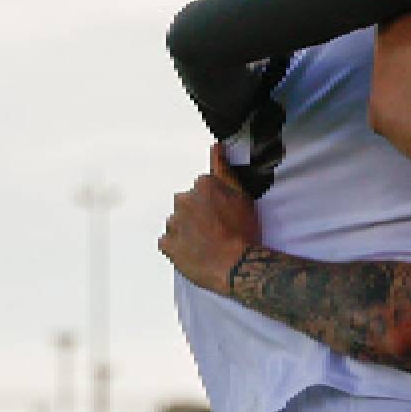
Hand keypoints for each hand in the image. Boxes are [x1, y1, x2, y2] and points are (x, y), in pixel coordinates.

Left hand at [159, 146, 262, 295]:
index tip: (224, 212)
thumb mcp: (243, 196)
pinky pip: (170, 241)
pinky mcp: (167, 243)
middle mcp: (183, 199)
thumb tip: (216, 146)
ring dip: (188, 229)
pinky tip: (195, 251)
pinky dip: (179, 245)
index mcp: (203, 185)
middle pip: (189, 202)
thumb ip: (225, 170)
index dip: (215, 200)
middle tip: (217, 228)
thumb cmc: (243, 232)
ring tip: (207, 242)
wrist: (236, 265)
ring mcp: (173, 222)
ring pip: (178, 221)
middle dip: (199, 212)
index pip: (205, 186)